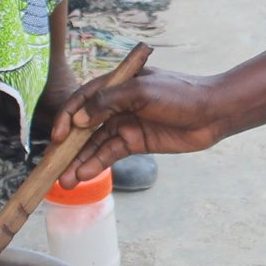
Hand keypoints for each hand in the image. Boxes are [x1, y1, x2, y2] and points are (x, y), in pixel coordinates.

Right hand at [50, 63, 231, 179]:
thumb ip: (108, 102)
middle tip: (52, 168)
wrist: (213, 112)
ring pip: (94, 144)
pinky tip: (84, 175)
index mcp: (116, 84)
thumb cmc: (179, 94)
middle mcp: (116, 104)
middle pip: (84, 126)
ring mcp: (125, 124)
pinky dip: (96, 164)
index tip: (59, 137)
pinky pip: (109, 154)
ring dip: (79, 161)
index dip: (67, 117)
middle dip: (67, 147)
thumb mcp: (141, 91)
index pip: (82, 99)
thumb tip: (79, 119)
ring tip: (65, 181)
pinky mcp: (135, 142)